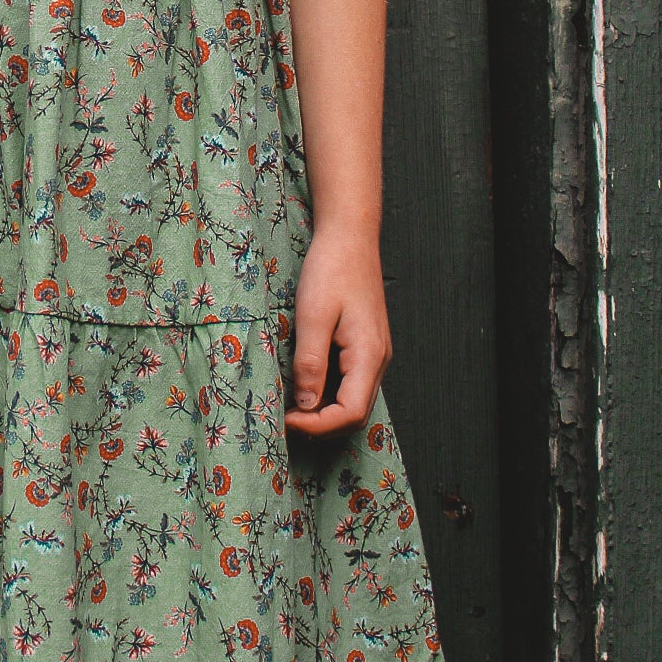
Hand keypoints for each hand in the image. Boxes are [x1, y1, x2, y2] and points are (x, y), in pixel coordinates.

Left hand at [285, 222, 391, 436]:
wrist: (349, 237)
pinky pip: (349, 382)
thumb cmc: (331, 269)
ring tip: (289, 404)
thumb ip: (310, 362)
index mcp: (370, 355)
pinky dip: (327, 392)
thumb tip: (306, 404)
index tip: (285, 419)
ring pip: (352, 399)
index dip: (318, 425)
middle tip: (284, 417)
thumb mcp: (313, 315)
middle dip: (320, 423)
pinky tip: (303, 383)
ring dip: (323, 410)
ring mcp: (374, 353)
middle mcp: (378, 360)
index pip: (351, 413)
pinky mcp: (365, 345)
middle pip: (354, 412)